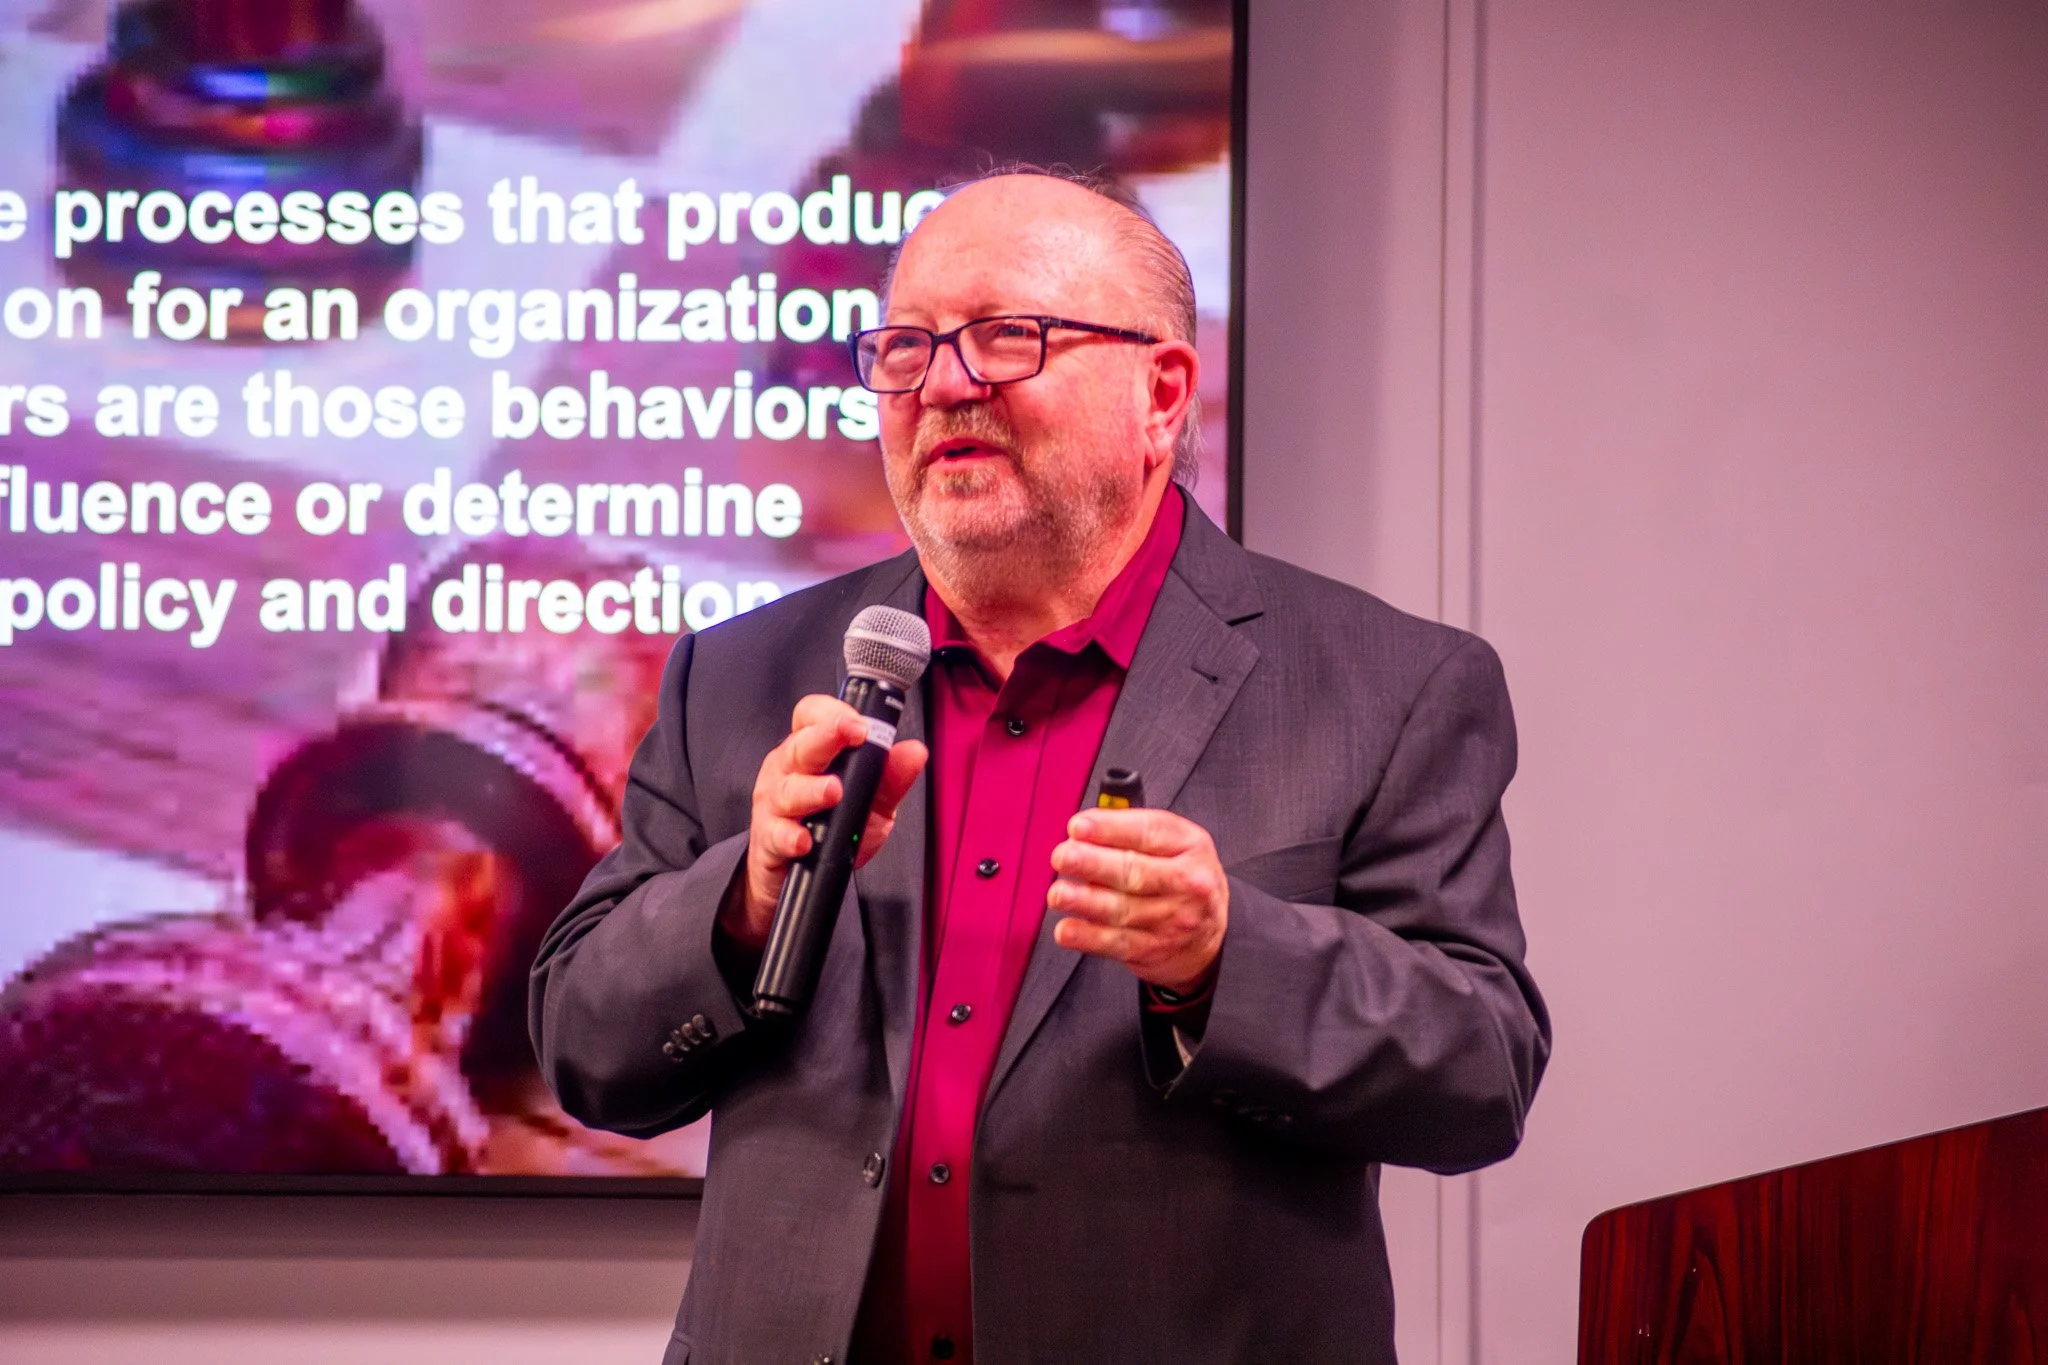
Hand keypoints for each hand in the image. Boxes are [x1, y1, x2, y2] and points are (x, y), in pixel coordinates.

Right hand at [719, 694, 928, 951]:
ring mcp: (773, 804)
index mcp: (811, 751)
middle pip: (801, 746)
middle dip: (826, 737)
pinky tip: (804, 840)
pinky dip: (790, 836)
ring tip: (834, 792)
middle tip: (852, 736)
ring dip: (811, 790)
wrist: (795, 875)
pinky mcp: (767, 839)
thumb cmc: (832, 829)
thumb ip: (891, 778)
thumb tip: (916, 751)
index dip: (835, 713)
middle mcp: (787, 770)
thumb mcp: (872, 803)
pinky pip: (776, 834)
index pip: (813, 715)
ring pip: (787, 789)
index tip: (860, 724)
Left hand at [1048, 808, 1227, 994]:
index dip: (1110, 828)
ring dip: (1085, 901)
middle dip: (1094, 864)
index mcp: (1190, 846)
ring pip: (1123, 909)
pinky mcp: (1153, 949)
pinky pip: (1117, 943)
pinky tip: (1067, 929)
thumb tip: (1082, 830)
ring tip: (1059, 894)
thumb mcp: (1175, 843)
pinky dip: (1088, 937)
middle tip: (1063, 857)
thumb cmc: (1182, 878)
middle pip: (1135, 871)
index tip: (1078, 827)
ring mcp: (1172, 919)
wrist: (1210, 936)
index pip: (1149, 832)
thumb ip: (1132, 830)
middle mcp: (1187, 883)